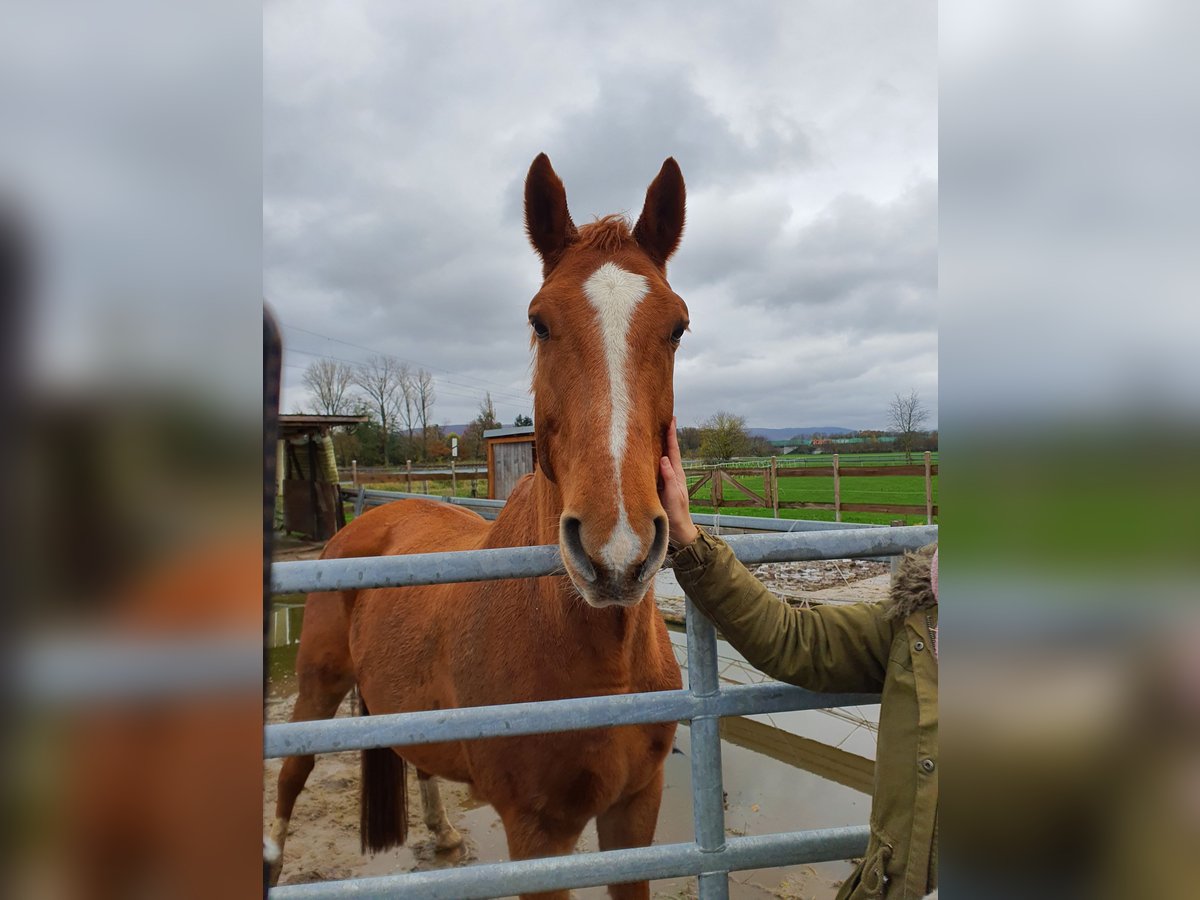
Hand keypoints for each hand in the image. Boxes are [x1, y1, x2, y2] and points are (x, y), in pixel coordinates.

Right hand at [659, 417, 697, 546]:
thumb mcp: (673, 495)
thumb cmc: (676, 512)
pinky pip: (654, 468)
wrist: (677, 529)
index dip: (672, 435)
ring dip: (658, 444)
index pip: (673, 450)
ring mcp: (664, 479)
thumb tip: (663, 458)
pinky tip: (646, 453)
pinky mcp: (658, 486)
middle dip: (666, 435)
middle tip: (664, 418)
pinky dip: (651, 457)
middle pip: (668, 450)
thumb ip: (669, 477)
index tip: (671, 420)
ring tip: (654, 430)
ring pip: (661, 457)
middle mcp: (671, 473)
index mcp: (677, 473)